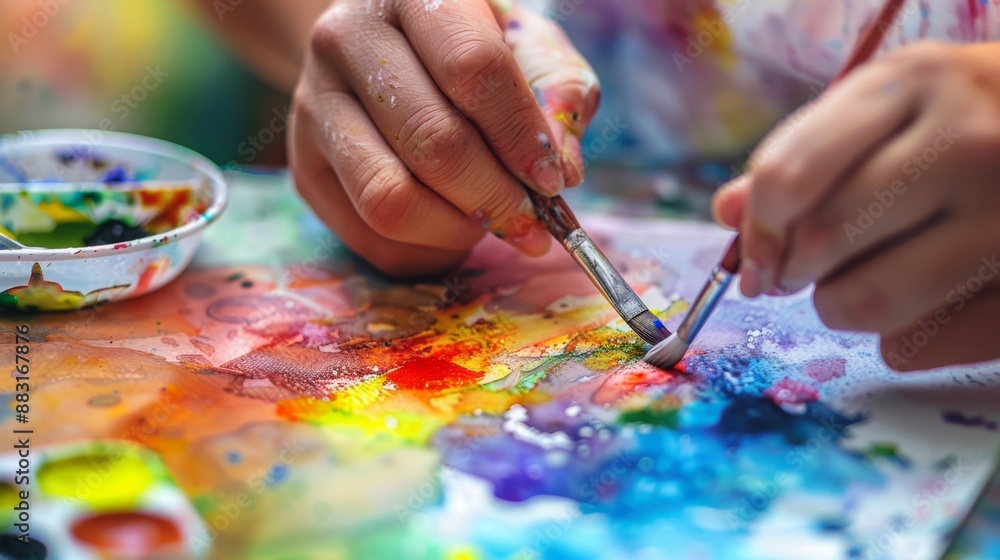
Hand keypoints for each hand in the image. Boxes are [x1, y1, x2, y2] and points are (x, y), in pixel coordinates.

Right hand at [289, 0, 598, 275]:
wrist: (380, 49)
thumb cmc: (467, 46)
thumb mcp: (525, 46)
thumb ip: (557, 95)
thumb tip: (562, 171)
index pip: (472, 68)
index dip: (519, 134)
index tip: (552, 178)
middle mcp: (346, 41)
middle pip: (432, 141)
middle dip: (495, 195)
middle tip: (531, 221)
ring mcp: (314, 106)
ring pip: (389, 199)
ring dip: (456, 230)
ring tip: (489, 224)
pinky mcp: (304, 167)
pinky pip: (369, 236)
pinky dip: (425, 251)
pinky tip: (452, 232)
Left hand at [712, 41, 999, 370]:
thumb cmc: (962, 117)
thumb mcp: (888, 106)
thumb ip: (806, 154)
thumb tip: (728, 210)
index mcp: (912, 87)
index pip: (790, 177)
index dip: (758, 230)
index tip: (757, 257)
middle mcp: (966, 143)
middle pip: (824, 241)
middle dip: (793, 270)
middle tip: (801, 270)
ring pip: (867, 303)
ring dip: (840, 306)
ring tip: (859, 281)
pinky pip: (920, 347)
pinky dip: (900, 339)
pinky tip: (919, 303)